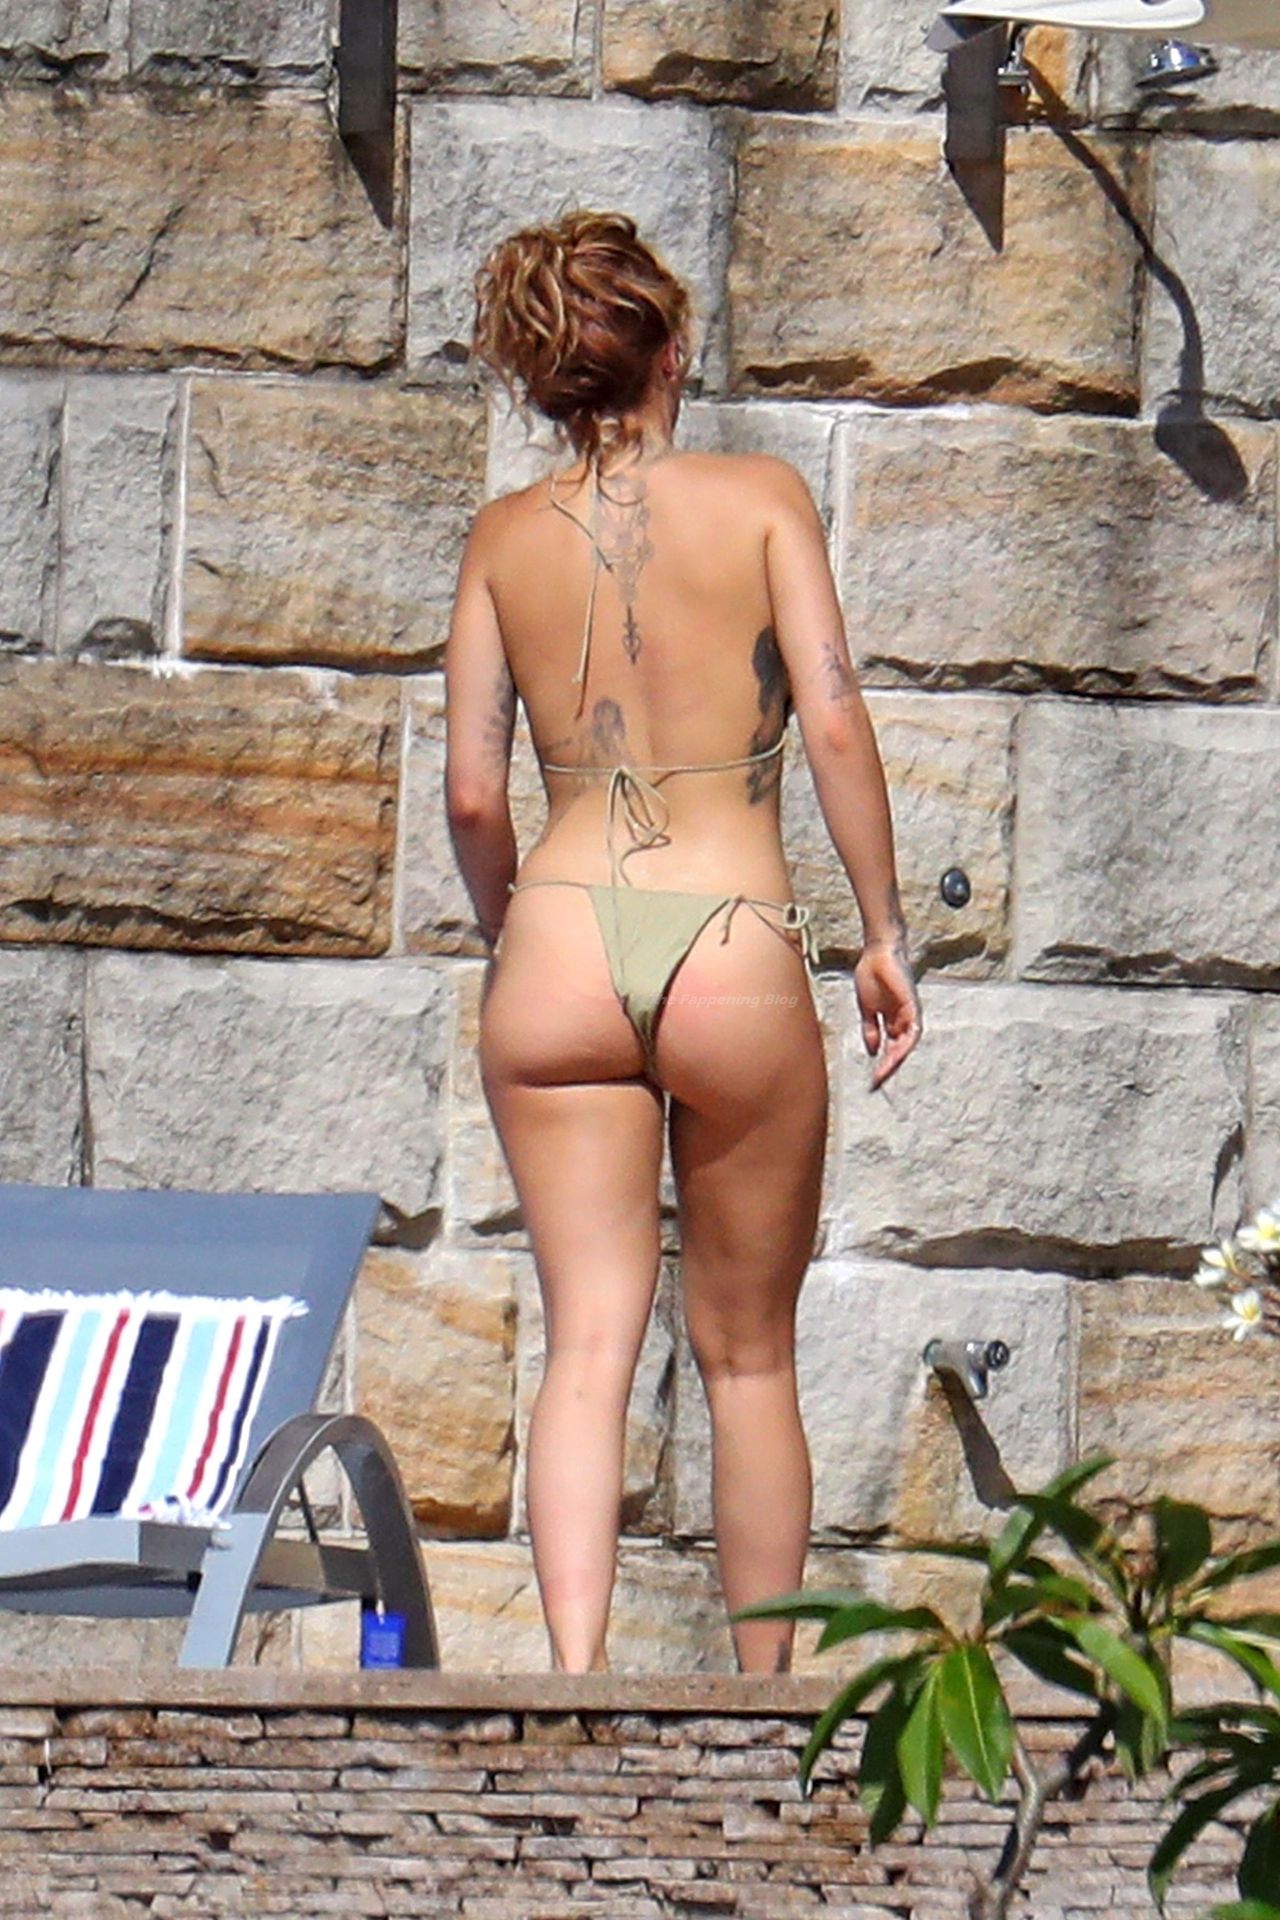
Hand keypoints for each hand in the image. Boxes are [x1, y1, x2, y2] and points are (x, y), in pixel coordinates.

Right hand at [854, 937, 921, 1090]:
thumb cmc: (872, 975)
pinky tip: (894, 1055)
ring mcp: (910, 1014)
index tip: (871, 1081)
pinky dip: (905, 1044)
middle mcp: (904, 1021)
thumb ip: (871, 1029)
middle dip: (888, 1068)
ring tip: (883, 1074)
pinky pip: (913, 1031)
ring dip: (896, 1061)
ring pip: (907, 1045)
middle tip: (876, 1084)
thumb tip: (873, 1051)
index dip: (882, 1065)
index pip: (890, 1049)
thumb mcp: (867, 1009)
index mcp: (893, 1022)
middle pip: (899, 1051)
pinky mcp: (913, 1006)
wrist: (877, 952)